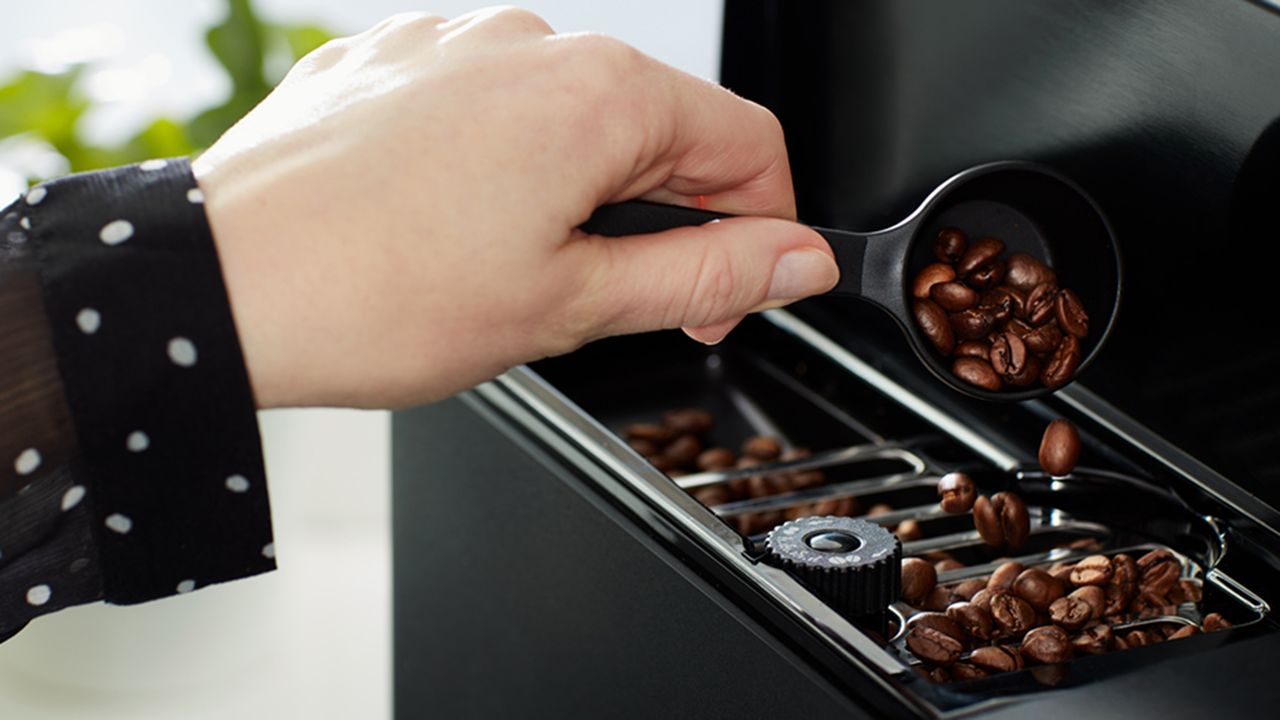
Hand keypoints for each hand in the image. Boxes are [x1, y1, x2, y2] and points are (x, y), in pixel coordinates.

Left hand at [193, 8, 836, 408]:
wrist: (216, 286)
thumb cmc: (372, 296)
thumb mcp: (570, 306)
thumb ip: (705, 275)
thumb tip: (794, 259)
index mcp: (598, 95)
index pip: (748, 147)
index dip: (761, 233)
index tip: (728, 295)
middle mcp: (531, 44)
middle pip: (662, 128)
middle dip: (667, 218)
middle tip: (618, 302)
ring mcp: (456, 44)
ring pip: (574, 117)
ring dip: (583, 192)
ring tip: (518, 270)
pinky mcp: (398, 61)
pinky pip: (491, 107)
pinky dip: (504, 165)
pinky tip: (457, 226)